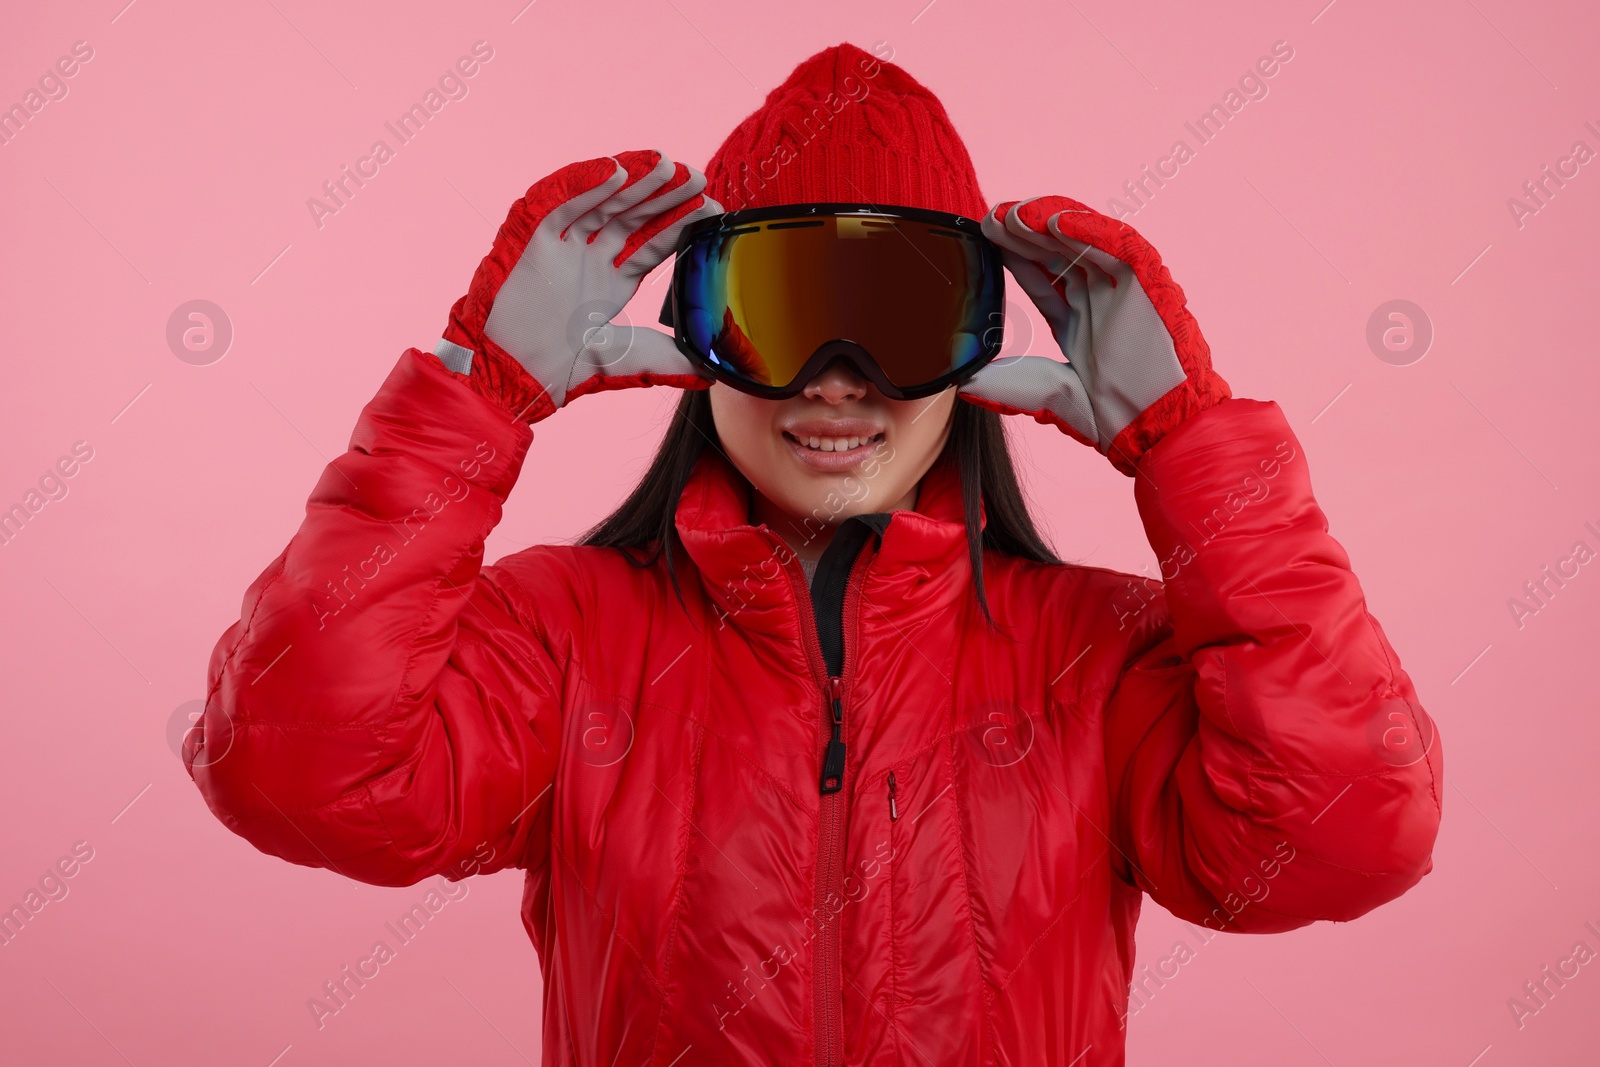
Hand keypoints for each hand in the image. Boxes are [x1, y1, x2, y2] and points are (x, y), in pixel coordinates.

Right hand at [431, 149, 723, 422]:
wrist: (511, 377)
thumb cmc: (560, 372)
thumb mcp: (627, 360)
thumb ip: (669, 361)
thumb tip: (713, 371)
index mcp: (611, 281)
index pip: (653, 243)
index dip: (680, 223)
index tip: (711, 206)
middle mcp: (589, 257)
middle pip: (633, 216)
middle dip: (664, 195)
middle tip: (697, 175)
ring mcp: (562, 246)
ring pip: (603, 202)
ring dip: (633, 181)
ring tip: (665, 165)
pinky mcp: (532, 239)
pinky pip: (561, 204)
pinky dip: (586, 185)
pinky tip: (616, 170)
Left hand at [957, 196, 1229, 474]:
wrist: (1159, 430)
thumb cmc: (1117, 418)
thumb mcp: (1047, 393)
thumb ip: (1006, 384)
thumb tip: (962, 381)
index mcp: (1079, 321)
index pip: (1041, 277)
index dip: (1014, 255)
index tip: (985, 238)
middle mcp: (1100, 298)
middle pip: (1057, 252)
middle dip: (1024, 232)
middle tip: (991, 217)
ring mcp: (1123, 288)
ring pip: (1083, 241)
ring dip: (1048, 222)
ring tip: (1014, 213)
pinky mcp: (1147, 283)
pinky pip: (1119, 245)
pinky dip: (1089, 230)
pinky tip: (1056, 220)